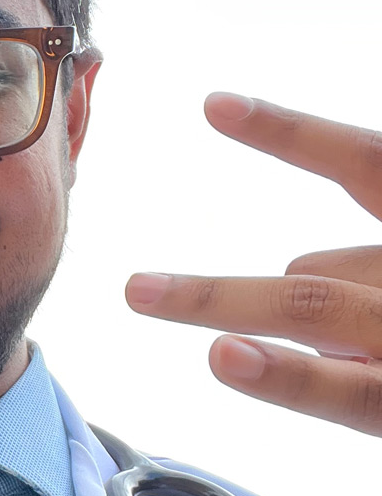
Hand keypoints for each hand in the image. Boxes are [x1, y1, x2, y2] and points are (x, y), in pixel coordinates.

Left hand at [125, 93, 381, 435]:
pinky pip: (358, 391)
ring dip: (240, 321)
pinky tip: (233, 358)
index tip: (212, 104)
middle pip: (319, 282)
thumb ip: (372, 262)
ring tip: (159, 310)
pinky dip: (299, 377)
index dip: (292, 135)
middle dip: (222, 291)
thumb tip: (298, 259)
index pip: (368, 165)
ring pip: (328, 322)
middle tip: (136, 291)